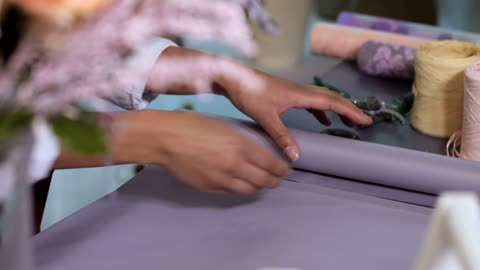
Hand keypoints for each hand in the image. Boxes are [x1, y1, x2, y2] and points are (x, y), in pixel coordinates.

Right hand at [112, 110, 289, 194]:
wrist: (165, 138)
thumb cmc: (192, 125)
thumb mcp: (224, 126)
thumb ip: (242, 140)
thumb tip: (255, 150)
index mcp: (240, 145)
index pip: (271, 164)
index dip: (282, 169)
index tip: (286, 169)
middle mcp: (234, 165)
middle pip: (265, 180)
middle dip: (275, 181)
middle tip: (279, 178)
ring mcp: (221, 179)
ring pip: (249, 190)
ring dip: (259, 187)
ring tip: (262, 183)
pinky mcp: (209, 187)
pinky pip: (230, 191)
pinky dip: (239, 187)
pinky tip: (240, 182)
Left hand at [216, 68, 372, 160]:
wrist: (233, 78)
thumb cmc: (247, 92)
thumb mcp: (265, 117)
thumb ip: (281, 136)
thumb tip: (295, 155)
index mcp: (300, 95)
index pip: (333, 103)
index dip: (351, 112)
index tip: (365, 121)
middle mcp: (301, 91)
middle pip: (333, 99)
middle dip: (350, 110)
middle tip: (364, 122)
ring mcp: (295, 92)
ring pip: (323, 100)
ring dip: (338, 110)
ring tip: (348, 123)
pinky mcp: (287, 95)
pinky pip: (312, 103)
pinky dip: (322, 112)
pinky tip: (323, 121)